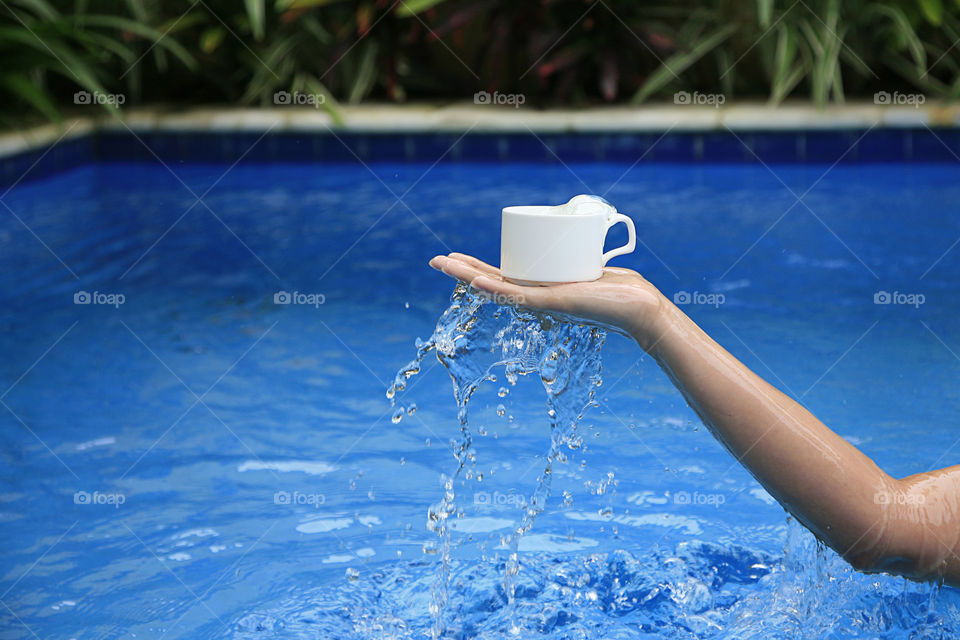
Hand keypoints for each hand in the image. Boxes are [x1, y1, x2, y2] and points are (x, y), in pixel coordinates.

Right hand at [428, 253, 668, 350]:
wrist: (638, 307)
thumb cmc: (619, 292)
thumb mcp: (590, 270)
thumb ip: (581, 262)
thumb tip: (579, 246)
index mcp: (540, 290)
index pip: (501, 277)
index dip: (477, 267)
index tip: (456, 258)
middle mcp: (536, 297)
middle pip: (491, 281)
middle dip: (462, 270)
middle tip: (436, 260)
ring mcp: (542, 300)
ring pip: (496, 287)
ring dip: (468, 276)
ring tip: (444, 264)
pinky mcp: (553, 302)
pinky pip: (517, 296)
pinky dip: (494, 290)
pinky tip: (475, 282)